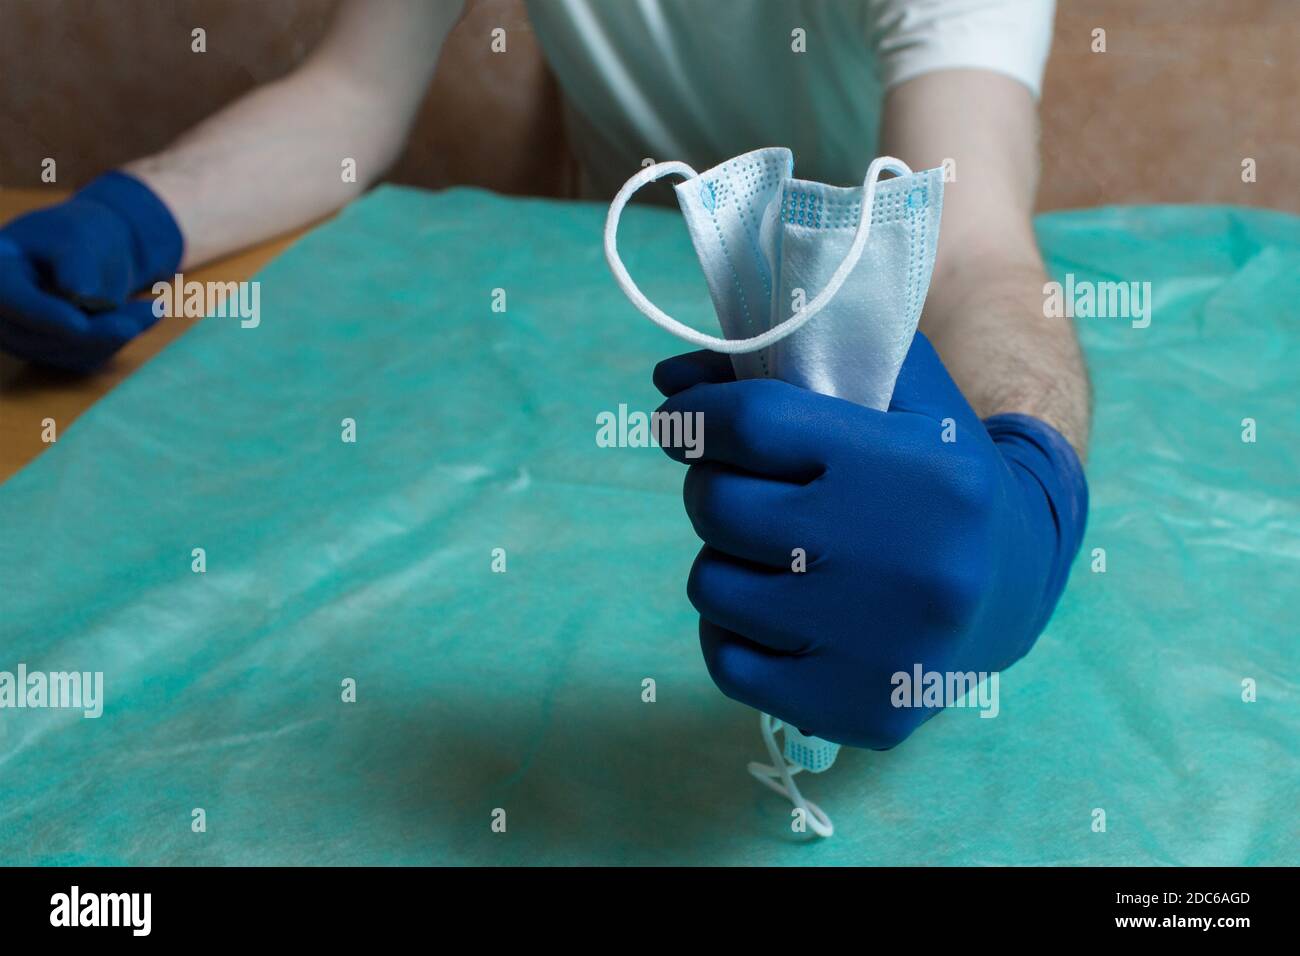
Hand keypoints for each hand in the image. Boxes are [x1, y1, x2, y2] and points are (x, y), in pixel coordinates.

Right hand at [0, 171, 182, 370]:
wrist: (94, 248)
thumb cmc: (82, 234)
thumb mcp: (81, 236)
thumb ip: (78, 263)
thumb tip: (79, 294)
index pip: (11, 301)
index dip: (46, 316)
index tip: (81, 324)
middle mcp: (2, 312)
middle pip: (46, 336)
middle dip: (102, 328)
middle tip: (157, 308)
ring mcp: (24, 337)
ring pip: (73, 353)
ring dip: (120, 333)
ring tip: (155, 306)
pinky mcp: (52, 353)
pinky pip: (90, 359)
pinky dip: (120, 340)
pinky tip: (140, 317)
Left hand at [653, 333, 1087, 748]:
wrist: (1017, 586)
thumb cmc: (936, 475)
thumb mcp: (898, 395)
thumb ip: (793, 360)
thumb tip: (671, 376)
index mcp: (917, 470)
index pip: (755, 424)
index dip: (698, 414)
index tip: (684, 417)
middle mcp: (903, 562)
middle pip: (721, 505)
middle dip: (714, 485)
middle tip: (744, 488)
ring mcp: (879, 647)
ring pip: (712, 585)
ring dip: (724, 559)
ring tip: (774, 553)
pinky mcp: (859, 711)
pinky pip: (727, 663)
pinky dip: (733, 630)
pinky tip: (777, 611)